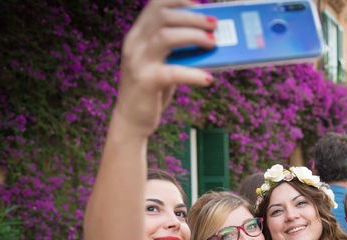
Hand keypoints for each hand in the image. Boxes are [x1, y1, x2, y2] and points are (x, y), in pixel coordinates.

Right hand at [115, 0, 216, 136]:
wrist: (132, 121)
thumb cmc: (152, 90)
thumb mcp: (163, 64)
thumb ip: (177, 51)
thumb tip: (209, 39)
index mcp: (138, 35)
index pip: (155, 5)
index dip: (179, 0)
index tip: (200, 5)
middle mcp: (134, 43)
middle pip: (163, 16)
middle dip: (193, 17)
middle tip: (214, 25)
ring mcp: (138, 61)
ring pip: (166, 36)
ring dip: (194, 37)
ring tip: (213, 43)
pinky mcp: (145, 81)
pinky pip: (173, 72)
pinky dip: (193, 74)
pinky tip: (208, 79)